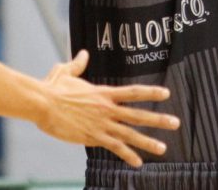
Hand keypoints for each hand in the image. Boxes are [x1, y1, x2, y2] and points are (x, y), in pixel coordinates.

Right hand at [36, 50, 179, 166]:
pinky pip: (114, 147)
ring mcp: (101, 123)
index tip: (166, 93)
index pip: (132, 92)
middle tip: (176, 123)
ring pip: (130, 134)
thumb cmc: (51, 87)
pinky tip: (138, 163)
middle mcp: (106, 108)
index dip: (150, 92)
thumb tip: (83, 54)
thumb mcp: (64, 72)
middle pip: (138, 114)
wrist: (42, 103)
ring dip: (148, 142)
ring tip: (163, 149)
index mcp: (102, 93)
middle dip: (158, 119)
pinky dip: (127, 155)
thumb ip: (77, 65)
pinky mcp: (93, 136)